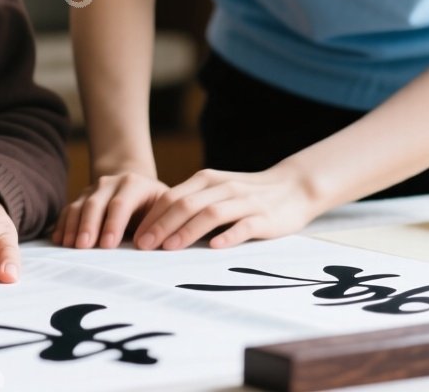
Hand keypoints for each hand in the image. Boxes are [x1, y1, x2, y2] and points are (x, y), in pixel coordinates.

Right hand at [52, 171, 168, 248]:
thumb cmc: (154, 206)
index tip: (107, 246)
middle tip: (83, 247)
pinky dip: (62, 225)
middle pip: (96, 203)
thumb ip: (160, 224)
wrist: (135, 186)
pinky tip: (59, 240)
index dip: (113, 224)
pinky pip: (68, 210)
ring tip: (69, 246)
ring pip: (79, 206)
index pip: (121, 203)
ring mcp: (93, 189)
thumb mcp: (164, 209)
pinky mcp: (81, 198)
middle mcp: (111, 183)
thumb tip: (154, 245)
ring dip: (72, 227)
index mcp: (135, 185)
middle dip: (89, 226)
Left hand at [131, 166, 317, 250]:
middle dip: (161, 225)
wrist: (293, 188)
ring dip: (187, 231)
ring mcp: (245, 202)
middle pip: (186, 204)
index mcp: (207, 180)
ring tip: (169, 248)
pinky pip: (244, 226)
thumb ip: (191, 203)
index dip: (152, 216)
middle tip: (143, 246)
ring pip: (211, 213)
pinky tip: (214, 247)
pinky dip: (228, 236)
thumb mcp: (216, 191)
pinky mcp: (265, 218)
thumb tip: (155, 227)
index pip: (172, 196)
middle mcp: (223, 187)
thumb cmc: (247, 195)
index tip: (135, 236)